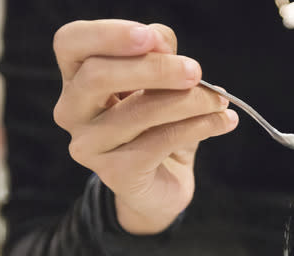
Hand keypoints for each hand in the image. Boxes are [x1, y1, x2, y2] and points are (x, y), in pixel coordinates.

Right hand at [52, 20, 238, 233]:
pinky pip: (161, 141)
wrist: (162, 184)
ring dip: (189, 101)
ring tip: (219, 100)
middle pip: (97, 76)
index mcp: (77, 77)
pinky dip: (199, 126)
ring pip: (139, 111)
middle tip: (195, 71)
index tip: (150, 37)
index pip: (71, 43)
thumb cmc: (158, 125)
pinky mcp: (115, 173)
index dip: (107, 34)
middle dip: (154, 68)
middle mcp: (72, 110)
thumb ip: (157, 54)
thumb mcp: (160, 82)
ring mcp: (89, 145)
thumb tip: (161, 43)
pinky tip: (222, 122)